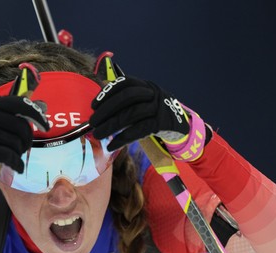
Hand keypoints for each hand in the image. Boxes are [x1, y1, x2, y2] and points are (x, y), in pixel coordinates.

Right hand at [0, 96, 48, 182]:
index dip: (37, 115)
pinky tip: (18, 168)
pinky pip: (9, 157)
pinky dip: (17, 164)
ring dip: (18, 153)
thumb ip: (12, 113)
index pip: (21, 104)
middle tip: (23, 147)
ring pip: (16, 144)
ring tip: (12, 156)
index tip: (47, 127)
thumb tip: (41, 109)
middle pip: (22, 127)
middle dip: (27, 141)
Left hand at [90, 76, 207, 160]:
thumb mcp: (143, 104)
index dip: (107, 93)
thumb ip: (125, 104)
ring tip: (98, 135)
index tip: (93, 106)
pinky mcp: (163, 123)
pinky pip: (140, 130)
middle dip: (106, 109)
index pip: (124, 84)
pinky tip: (112, 145)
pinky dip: (123, 138)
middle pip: (127, 97)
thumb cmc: (155, 117)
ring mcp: (160, 107)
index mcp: (146, 86)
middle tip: (92, 123)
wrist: (183, 127)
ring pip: (132, 114)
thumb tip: (98, 111)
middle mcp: (153, 93)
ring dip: (111, 125)